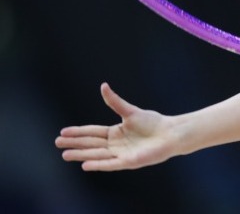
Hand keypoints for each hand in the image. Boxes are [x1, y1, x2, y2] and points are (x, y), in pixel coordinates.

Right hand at [55, 83, 176, 170]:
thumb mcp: (130, 111)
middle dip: (74, 144)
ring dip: (81, 155)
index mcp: (115, 133)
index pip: (92, 132)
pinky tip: (85, 165)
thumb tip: (103, 86)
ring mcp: (121, 154)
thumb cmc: (153, 123)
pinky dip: (98, 164)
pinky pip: (110, 164)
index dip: (78, 132)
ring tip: (65, 155)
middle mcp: (116, 144)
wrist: (170, 133)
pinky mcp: (129, 162)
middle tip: (57, 143)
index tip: (62, 132)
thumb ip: (115, 102)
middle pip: (91, 144)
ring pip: (97, 154)